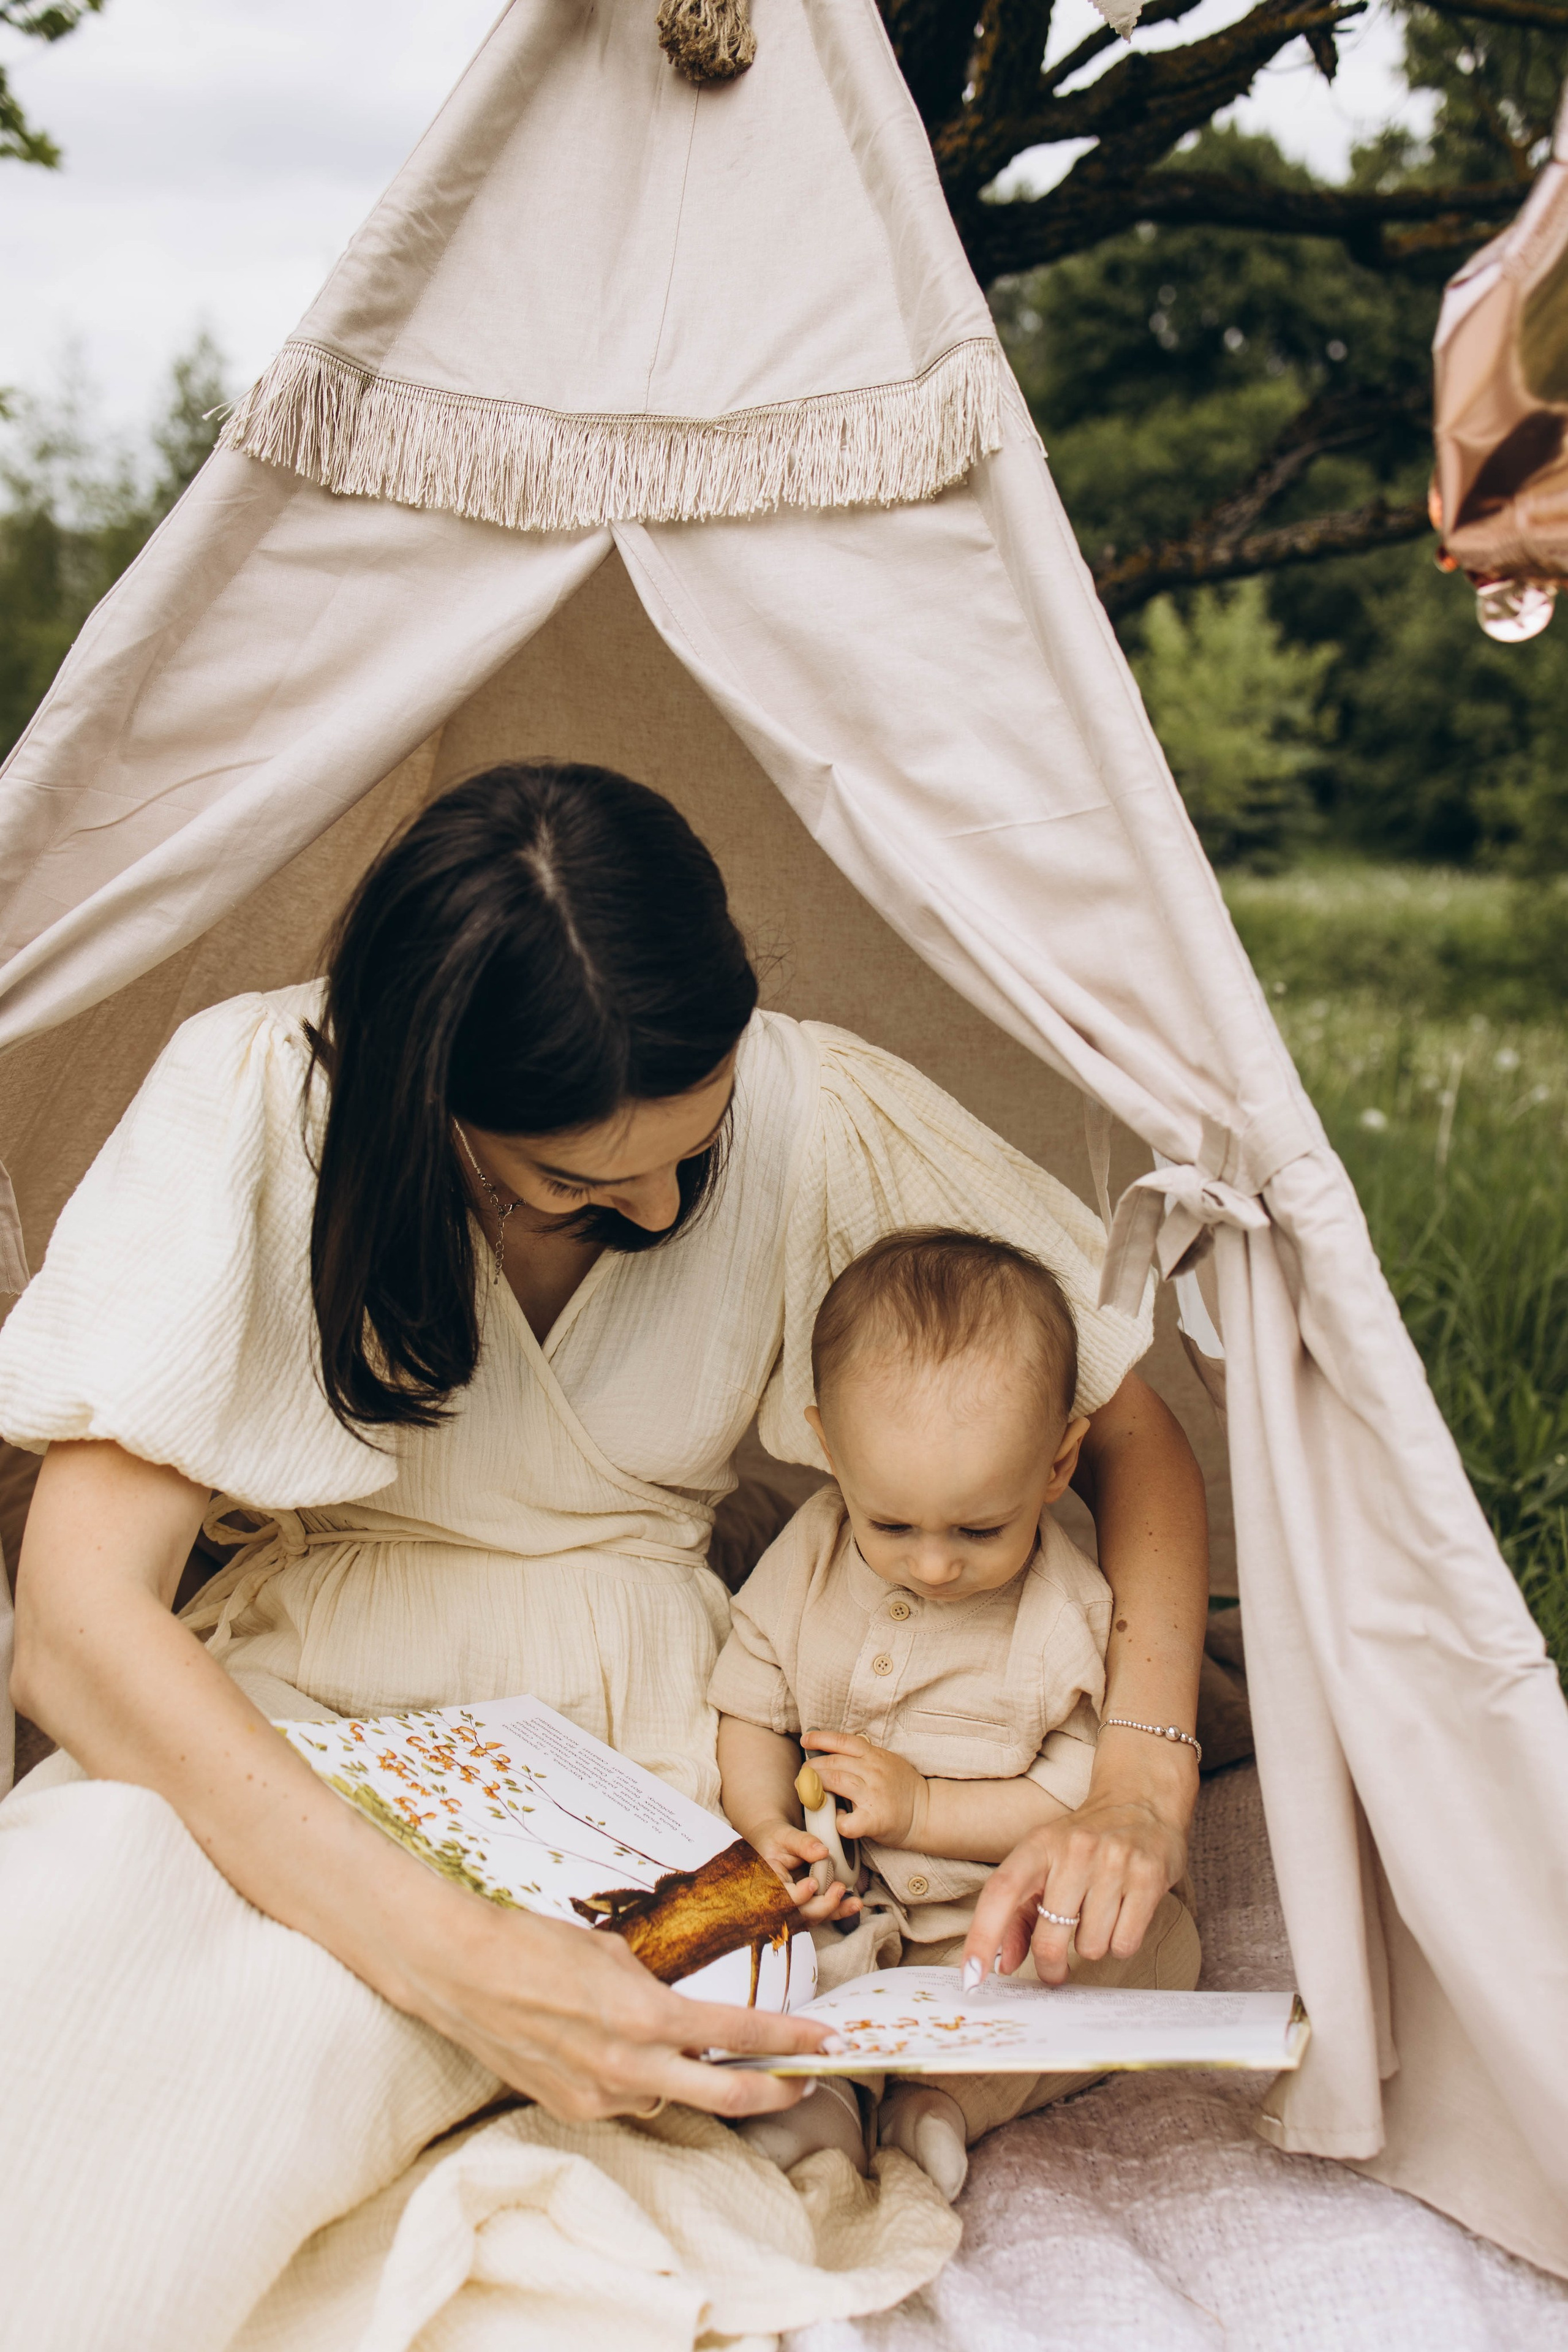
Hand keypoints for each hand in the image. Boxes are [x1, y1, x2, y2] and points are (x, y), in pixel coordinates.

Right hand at [403, 1891, 831, 2120]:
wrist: (461, 1972)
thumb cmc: (536, 1946)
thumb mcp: (614, 1954)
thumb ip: (657, 1990)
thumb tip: (684, 2013)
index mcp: (647, 2016)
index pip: (741, 2033)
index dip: (792, 2040)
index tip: (825, 2040)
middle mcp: (630, 2067)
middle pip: (727, 2094)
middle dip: (777, 2089)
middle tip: (806, 2078)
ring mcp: (599, 2095)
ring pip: (670, 2097)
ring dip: (688, 2077)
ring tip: (686, 2047)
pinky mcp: (571, 2108)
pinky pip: (626, 2101)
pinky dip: (638, 2082)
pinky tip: (622, 2054)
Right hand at [742, 1816, 861, 1924]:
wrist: (776, 1843)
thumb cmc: (777, 1839)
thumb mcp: (786, 1835)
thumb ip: (803, 1843)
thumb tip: (823, 1852)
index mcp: (769, 1881)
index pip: (780, 1897)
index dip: (797, 1895)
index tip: (813, 1883)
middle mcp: (779, 1898)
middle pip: (799, 1913)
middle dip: (821, 1906)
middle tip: (839, 1889)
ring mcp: (794, 1905)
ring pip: (813, 1918)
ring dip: (835, 1912)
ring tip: (855, 1902)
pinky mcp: (807, 1905)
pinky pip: (822, 1914)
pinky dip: (839, 1910)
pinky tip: (854, 1905)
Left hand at [803, 1728, 928, 1846]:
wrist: (927, 1813)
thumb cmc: (904, 1788)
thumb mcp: (887, 1762)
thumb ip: (865, 1757)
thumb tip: (834, 1752)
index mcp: (875, 1755)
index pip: (842, 1741)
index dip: (820, 1739)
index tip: (806, 1740)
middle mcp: (873, 1771)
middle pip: (833, 1763)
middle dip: (812, 1768)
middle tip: (804, 1774)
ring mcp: (873, 1795)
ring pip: (834, 1782)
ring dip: (816, 1787)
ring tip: (810, 1792)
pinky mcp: (874, 1820)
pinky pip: (846, 1821)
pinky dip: (836, 1820)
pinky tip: (837, 1819)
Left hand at [961, 1787, 1187, 1987]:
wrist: (1140, 1802)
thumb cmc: (1082, 1843)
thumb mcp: (1041, 1863)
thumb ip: (1017, 1914)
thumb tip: (1002, 1964)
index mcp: (1039, 1844)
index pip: (1001, 1892)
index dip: (982, 1936)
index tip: (971, 1976)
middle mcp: (1075, 1850)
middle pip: (1049, 1937)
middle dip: (1050, 1964)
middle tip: (1054, 1966)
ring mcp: (1114, 1863)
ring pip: (1090, 1947)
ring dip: (1090, 1945)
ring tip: (1097, 1916)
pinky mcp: (1148, 1879)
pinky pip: (1124, 1944)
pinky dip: (1119, 1943)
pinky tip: (1121, 1916)